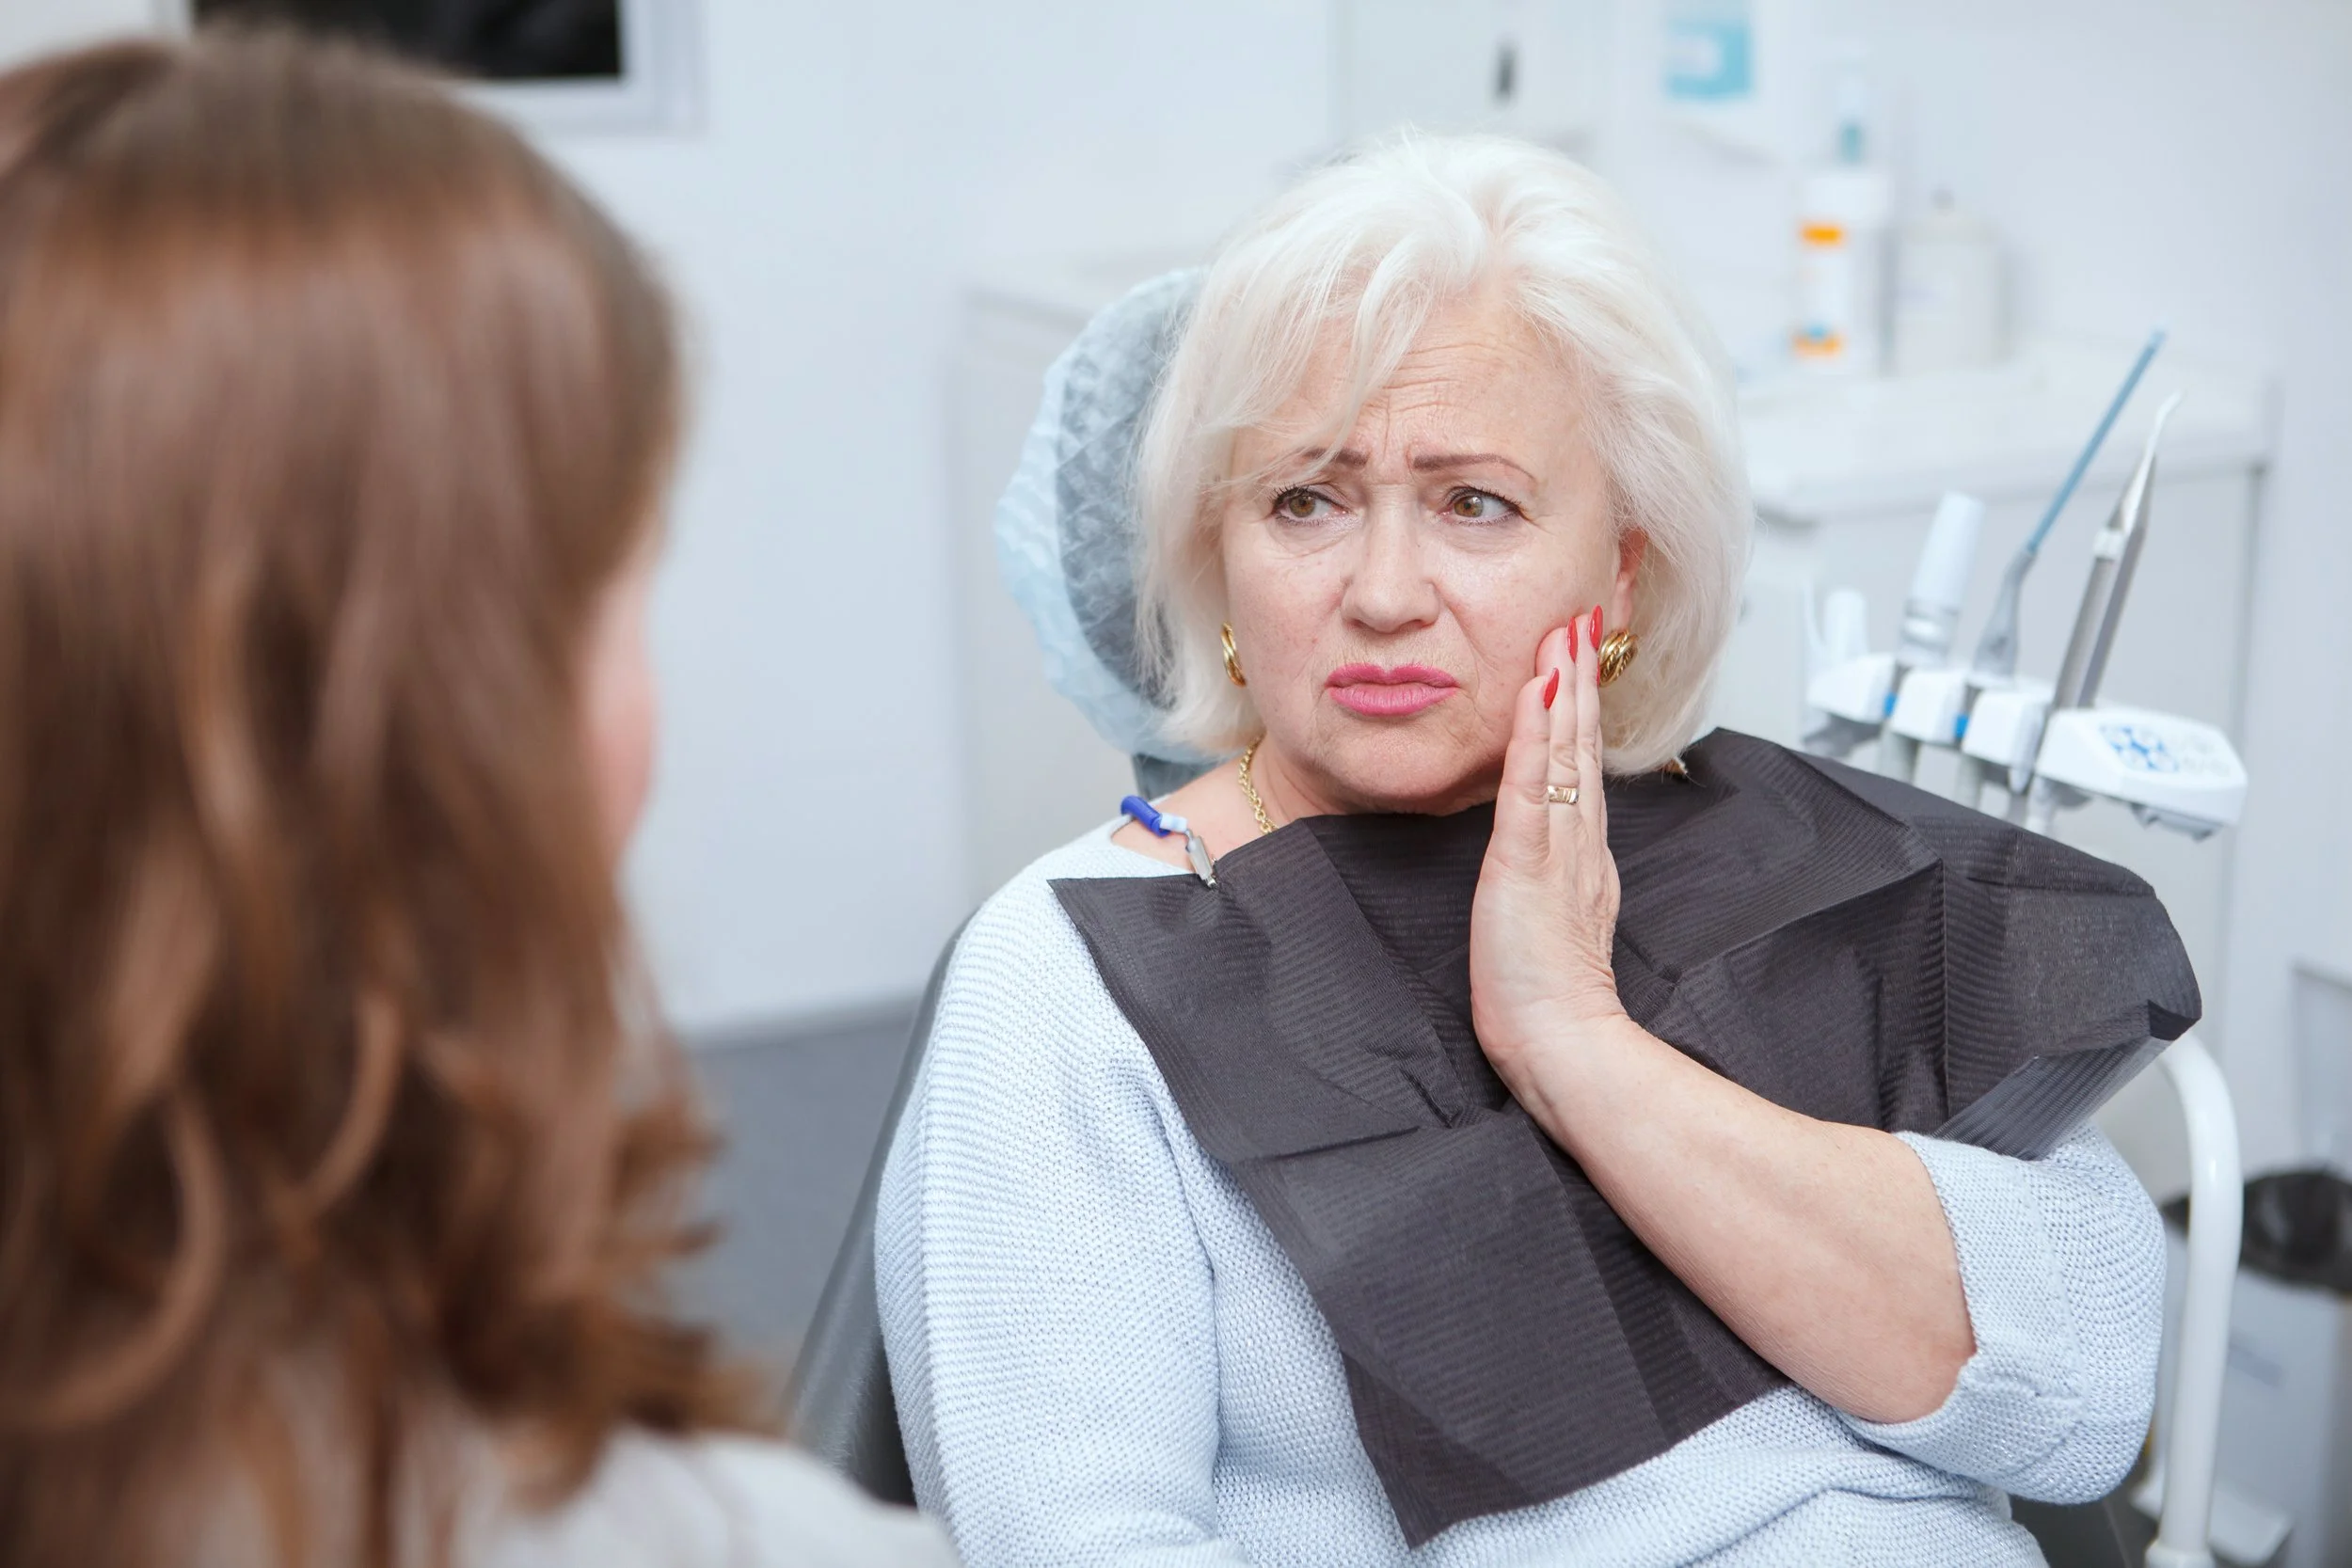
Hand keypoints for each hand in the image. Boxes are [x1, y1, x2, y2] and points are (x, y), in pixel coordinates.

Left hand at [1469, 610, 1625, 1093]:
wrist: (1563, 1045)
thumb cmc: (1547, 1004)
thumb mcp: (1553, 929)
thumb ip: (1557, 891)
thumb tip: (1549, 867)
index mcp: (1582, 862)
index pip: (1582, 772)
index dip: (1580, 717)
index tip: (1577, 667)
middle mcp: (1578, 846)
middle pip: (1581, 748)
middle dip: (1579, 681)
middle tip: (1579, 624)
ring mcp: (1558, 851)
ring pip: (1563, 754)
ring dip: (1562, 690)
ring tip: (1562, 636)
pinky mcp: (1528, 864)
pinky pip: (1532, 789)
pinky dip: (1536, 739)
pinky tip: (1536, 696)